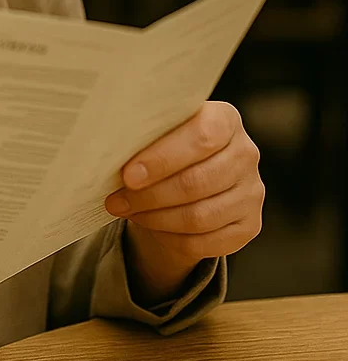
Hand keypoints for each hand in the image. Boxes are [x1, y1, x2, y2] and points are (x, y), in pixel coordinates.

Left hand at [105, 101, 264, 281]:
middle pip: (197, 181)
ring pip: (200, 216)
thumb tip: (107, 147)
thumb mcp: (158, 130)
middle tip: (116, 199)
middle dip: (150, 194)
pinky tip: (149, 224)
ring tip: (126, 210)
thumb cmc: (166, 146)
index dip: (163, 158)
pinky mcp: (250, 225)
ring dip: (155, 217)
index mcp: (225, 119)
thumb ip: (143, 133)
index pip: (202, 136)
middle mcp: (246, 154)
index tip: (128, 174)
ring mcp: (252, 192)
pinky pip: (206, 242)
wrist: (188, 176)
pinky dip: (171, 237)